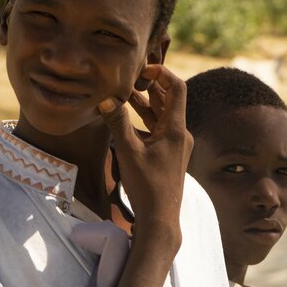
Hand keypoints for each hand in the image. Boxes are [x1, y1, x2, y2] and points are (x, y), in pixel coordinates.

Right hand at [98, 65, 192, 244]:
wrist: (160, 218)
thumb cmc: (147, 187)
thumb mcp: (129, 152)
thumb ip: (118, 123)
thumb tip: (106, 99)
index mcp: (177, 129)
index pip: (177, 88)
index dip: (163, 73)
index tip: (144, 67)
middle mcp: (181, 134)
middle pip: (169, 99)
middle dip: (151, 84)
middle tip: (132, 73)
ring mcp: (176, 145)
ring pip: (163, 115)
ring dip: (146, 102)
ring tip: (126, 89)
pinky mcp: (169, 154)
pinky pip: (159, 129)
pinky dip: (145, 119)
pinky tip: (128, 115)